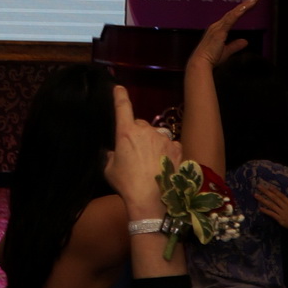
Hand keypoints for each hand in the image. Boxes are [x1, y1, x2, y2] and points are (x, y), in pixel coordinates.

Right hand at [103, 85, 172, 214]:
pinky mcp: (177, 148)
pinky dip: (166, 151)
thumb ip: (111, 155)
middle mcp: (146, 130)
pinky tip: (163, 165)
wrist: (151, 200)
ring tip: (150, 163)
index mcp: (126, 132)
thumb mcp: (109, 169)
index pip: (122, 106)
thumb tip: (113, 151)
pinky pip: (170, 144)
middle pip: (139, 125)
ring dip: (152, 143)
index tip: (118, 87)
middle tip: (134, 154)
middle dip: (137, 134)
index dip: (119, 95)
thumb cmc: (126, 184)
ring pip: (155, 135)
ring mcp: (164, 138)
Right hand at [189, 0, 256, 67]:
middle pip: (233, 12)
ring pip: (233, 13)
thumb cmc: (210, 59)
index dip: (240, 10)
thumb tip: (245, 41)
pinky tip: (246, 6)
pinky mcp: (220, 30)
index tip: (250, 4)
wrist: (200, 62)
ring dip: (244, 5)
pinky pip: (231, 18)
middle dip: (244, 4)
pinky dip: (239, 12)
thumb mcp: (226, 51)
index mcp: (217, 30)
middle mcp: (216, 26)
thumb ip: (235, 46)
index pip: (231, 17)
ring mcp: (217, 27)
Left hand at [254, 183, 287, 231]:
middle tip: (259, 186)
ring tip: (255, 195)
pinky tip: (259, 208)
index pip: (282, 196)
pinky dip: (266, 211)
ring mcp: (282, 213)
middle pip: (274, 198)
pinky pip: (272, 214)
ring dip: (262, 199)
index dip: (275, 191)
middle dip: (266, 192)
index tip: (269, 187)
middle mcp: (286, 207)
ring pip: (271, 204)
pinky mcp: (280, 220)